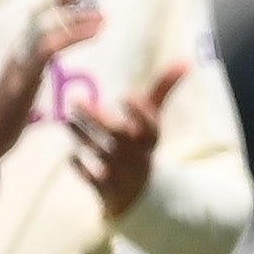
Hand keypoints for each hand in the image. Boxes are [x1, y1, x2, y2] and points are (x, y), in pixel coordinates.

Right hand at [0, 0, 99, 167]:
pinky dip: (73, 37)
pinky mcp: (24, 77)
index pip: (34, 21)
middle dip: (63, 2)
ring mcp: (20, 63)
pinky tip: (93, 34)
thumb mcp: (22, 90)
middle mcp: (17, 53)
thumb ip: (31, 74)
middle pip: (38, 17)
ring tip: (102, 19)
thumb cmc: (3, 119)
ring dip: (77, 22)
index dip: (54, 3)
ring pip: (47, 30)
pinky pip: (48, 49)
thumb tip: (39, 69)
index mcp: (18, 56)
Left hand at [69, 61, 190, 217]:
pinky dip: (82, 168)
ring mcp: (122, 174)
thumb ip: (164, 90)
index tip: (127, 96)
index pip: (151, 126)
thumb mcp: (154, 121)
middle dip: (98, 120)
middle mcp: (138, 156)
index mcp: (151, 139)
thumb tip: (186, 60)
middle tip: (77, 100)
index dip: (140, 114)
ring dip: (83, 137)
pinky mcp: (106, 190)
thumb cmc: (142, 146)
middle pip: (120, 137)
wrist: (138, 193)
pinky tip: (71, 157)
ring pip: (102, 153)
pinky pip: (93, 179)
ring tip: (67, 120)